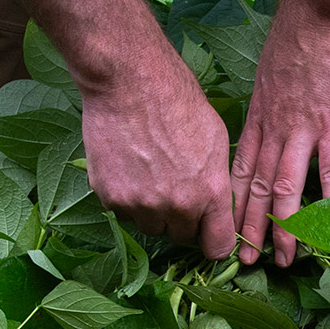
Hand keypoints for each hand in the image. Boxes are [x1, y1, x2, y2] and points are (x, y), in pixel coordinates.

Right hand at [81, 50, 235, 259]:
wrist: (130, 81)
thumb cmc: (177, 101)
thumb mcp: (216, 141)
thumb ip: (216, 183)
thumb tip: (218, 209)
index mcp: (210, 193)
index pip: (218, 247)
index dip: (213, 241)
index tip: (208, 234)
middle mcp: (177, 206)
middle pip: (180, 237)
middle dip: (180, 220)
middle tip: (173, 188)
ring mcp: (141, 205)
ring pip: (149, 226)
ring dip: (151, 210)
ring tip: (148, 172)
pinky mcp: (111, 197)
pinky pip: (123, 212)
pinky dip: (125, 197)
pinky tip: (128, 166)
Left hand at [232, 3, 329, 265]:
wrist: (321, 7)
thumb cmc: (300, 31)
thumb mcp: (272, 69)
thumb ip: (272, 99)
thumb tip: (274, 117)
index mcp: (259, 115)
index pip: (241, 168)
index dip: (234, 203)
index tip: (229, 230)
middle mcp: (274, 127)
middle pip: (257, 186)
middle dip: (251, 227)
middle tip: (247, 261)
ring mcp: (302, 127)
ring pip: (287, 187)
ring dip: (286, 227)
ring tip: (287, 259)